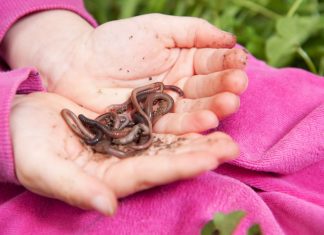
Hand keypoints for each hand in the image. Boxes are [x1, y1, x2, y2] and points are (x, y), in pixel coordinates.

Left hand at [3, 11, 247, 134]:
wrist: (77, 64)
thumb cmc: (115, 42)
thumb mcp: (156, 28)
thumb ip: (193, 31)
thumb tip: (230, 40)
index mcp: (183, 60)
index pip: (211, 62)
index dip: (226, 63)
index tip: (240, 63)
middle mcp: (180, 85)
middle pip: (207, 88)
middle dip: (224, 86)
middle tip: (238, 86)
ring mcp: (167, 107)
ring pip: (195, 109)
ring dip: (214, 108)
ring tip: (228, 103)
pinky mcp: (153, 126)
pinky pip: (174, 126)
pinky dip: (190, 125)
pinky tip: (206, 121)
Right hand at [10, 92, 238, 214]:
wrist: (25, 122)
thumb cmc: (29, 147)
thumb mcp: (45, 169)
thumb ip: (76, 189)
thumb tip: (107, 207)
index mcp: (110, 178)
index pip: (151, 174)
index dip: (180, 167)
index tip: (209, 159)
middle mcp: (126, 163)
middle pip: (168, 159)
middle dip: (200, 153)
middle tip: (231, 146)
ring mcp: (129, 144)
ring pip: (168, 138)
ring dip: (196, 133)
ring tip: (224, 125)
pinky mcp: (127, 125)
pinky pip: (157, 120)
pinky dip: (178, 115)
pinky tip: (198, 108)